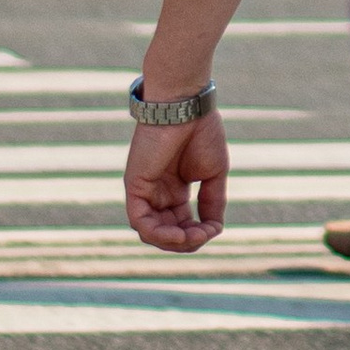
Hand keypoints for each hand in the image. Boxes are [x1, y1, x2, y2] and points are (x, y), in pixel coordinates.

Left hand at [126, 106, 228, 250]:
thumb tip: (214, 229)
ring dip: (174, 242)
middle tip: (204, 235)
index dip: (199, 234)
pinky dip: (159, 234)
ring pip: (151, 233)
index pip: (181, 225)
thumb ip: (212, 202)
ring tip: (192, 237)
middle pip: (166, 233)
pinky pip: (140, 221)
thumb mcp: (213, 174)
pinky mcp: (134, 186)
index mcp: (173, 191)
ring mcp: (144, 191)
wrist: (187, 107)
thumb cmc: (201, 132)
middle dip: (187, 241)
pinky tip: (179, 234)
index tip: (215, 229)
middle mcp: (156, 194)